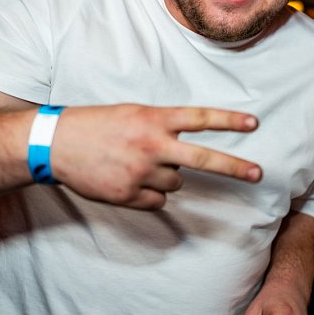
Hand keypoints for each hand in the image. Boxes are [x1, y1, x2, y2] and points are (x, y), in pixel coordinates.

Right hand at [50, 104, 260, 209]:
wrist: (55, 145)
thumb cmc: (95, 125)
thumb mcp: (131, 114)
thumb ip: (161, 127)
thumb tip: (186, 151)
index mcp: (153, 119)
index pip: (200, 118)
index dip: (229, 120)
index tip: (255, 122)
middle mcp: (152, 145)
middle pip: (203, 158)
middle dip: (234, 167)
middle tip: (258, 174)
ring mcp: (141, 172)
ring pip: (176, 183)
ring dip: (166, 177)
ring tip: (137, 165)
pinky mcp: (129, 194)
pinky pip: (157, 201)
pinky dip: (149, 195)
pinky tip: (128, 181)